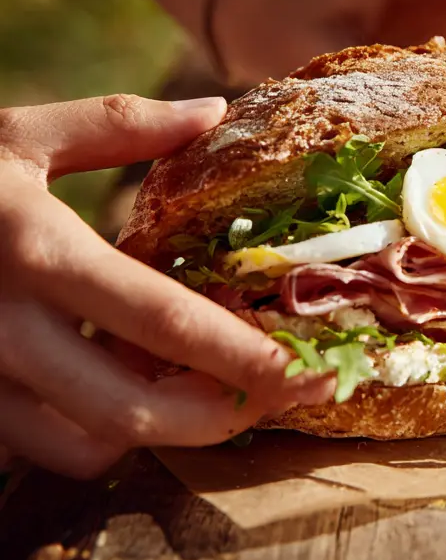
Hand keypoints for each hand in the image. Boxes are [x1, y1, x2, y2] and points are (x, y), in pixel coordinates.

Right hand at [0, 95, 333, 478]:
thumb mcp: (18, 133)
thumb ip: (120, 124)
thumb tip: (212, 110)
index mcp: (36, 251)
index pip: (164, 323)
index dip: (242, 356)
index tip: (302, 369)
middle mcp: (5, 329)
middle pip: (135, 412)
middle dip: (223, 417)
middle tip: (281, 396)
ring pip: (89, 446)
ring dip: (164, 429)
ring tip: (213, 390)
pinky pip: (44, 448)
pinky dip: (104, 435)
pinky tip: (135, 391)